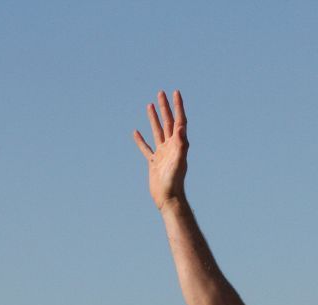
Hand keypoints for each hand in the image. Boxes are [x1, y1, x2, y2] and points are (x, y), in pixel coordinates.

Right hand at [133, 90, 187, 209]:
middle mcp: (172, 147)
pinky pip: (146, 148)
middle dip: (165, 107)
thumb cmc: (174, 181)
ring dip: (154, 118)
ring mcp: (162, 154)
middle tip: (161, 93)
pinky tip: (135, 132)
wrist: (168, 198)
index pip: (179, 121)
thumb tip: (182, 127)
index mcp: (179, 144)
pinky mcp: (154, 162)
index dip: (178, 106)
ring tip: (150, 105)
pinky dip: (141, 140)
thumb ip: (182, 143)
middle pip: (168, 122)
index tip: (175, 92)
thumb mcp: (179, 161)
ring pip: (157, 131)